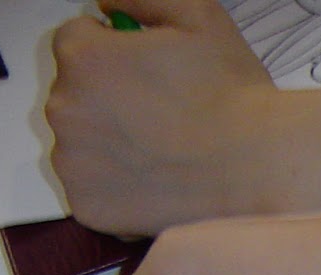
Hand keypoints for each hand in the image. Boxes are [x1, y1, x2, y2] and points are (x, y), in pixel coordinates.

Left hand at [47, 0, 320, 235]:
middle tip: (161, 116)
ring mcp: (72, 163)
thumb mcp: (196, 14)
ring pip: (81, 144)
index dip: (113, 54)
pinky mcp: (87, 207)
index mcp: (82, 56)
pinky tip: (154, 183)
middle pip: (74, 95)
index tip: (148, 75)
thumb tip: (104, 4)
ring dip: (108, 145)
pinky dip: (115, 189)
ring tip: (161, 153)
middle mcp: (64, 108)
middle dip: (107, 100)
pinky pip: (91, 190)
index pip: (76, 42)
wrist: (257, 169)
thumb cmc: (231, 92)